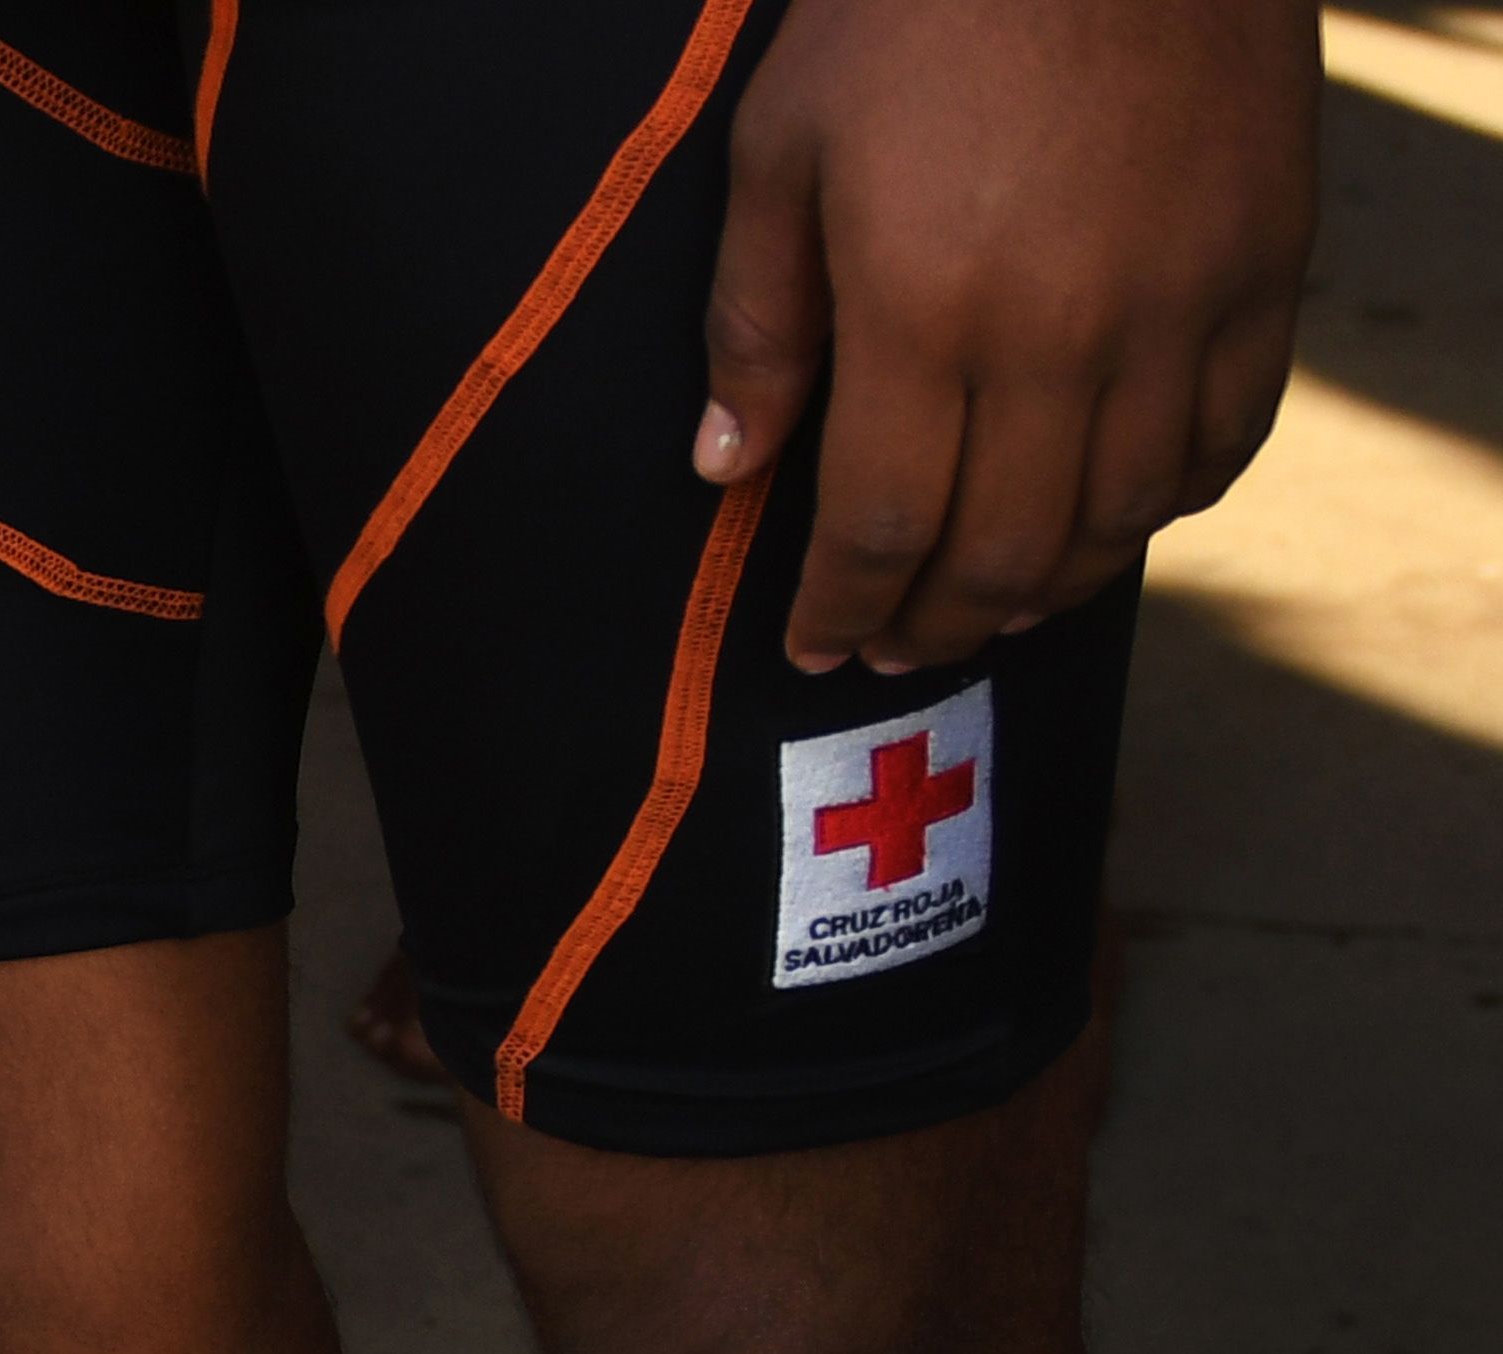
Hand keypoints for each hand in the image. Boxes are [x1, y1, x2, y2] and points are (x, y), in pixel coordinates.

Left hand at [697, 0, 1316, 674]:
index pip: (879, 524)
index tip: (814, 645)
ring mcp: (1182, 304)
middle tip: (895, 647)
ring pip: (1121, 516)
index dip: (841, 607)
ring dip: (1049, 585)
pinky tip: (1111, 520)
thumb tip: (728, 467)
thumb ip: (759, 320)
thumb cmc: (920, 11)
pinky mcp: (1267, 265)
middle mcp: (1064, 332)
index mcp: (927, 311)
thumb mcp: (785, 148)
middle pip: (1002, 548)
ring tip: (991, 603)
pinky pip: (1227, 437)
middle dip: (936, 621)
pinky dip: (1165, 504)